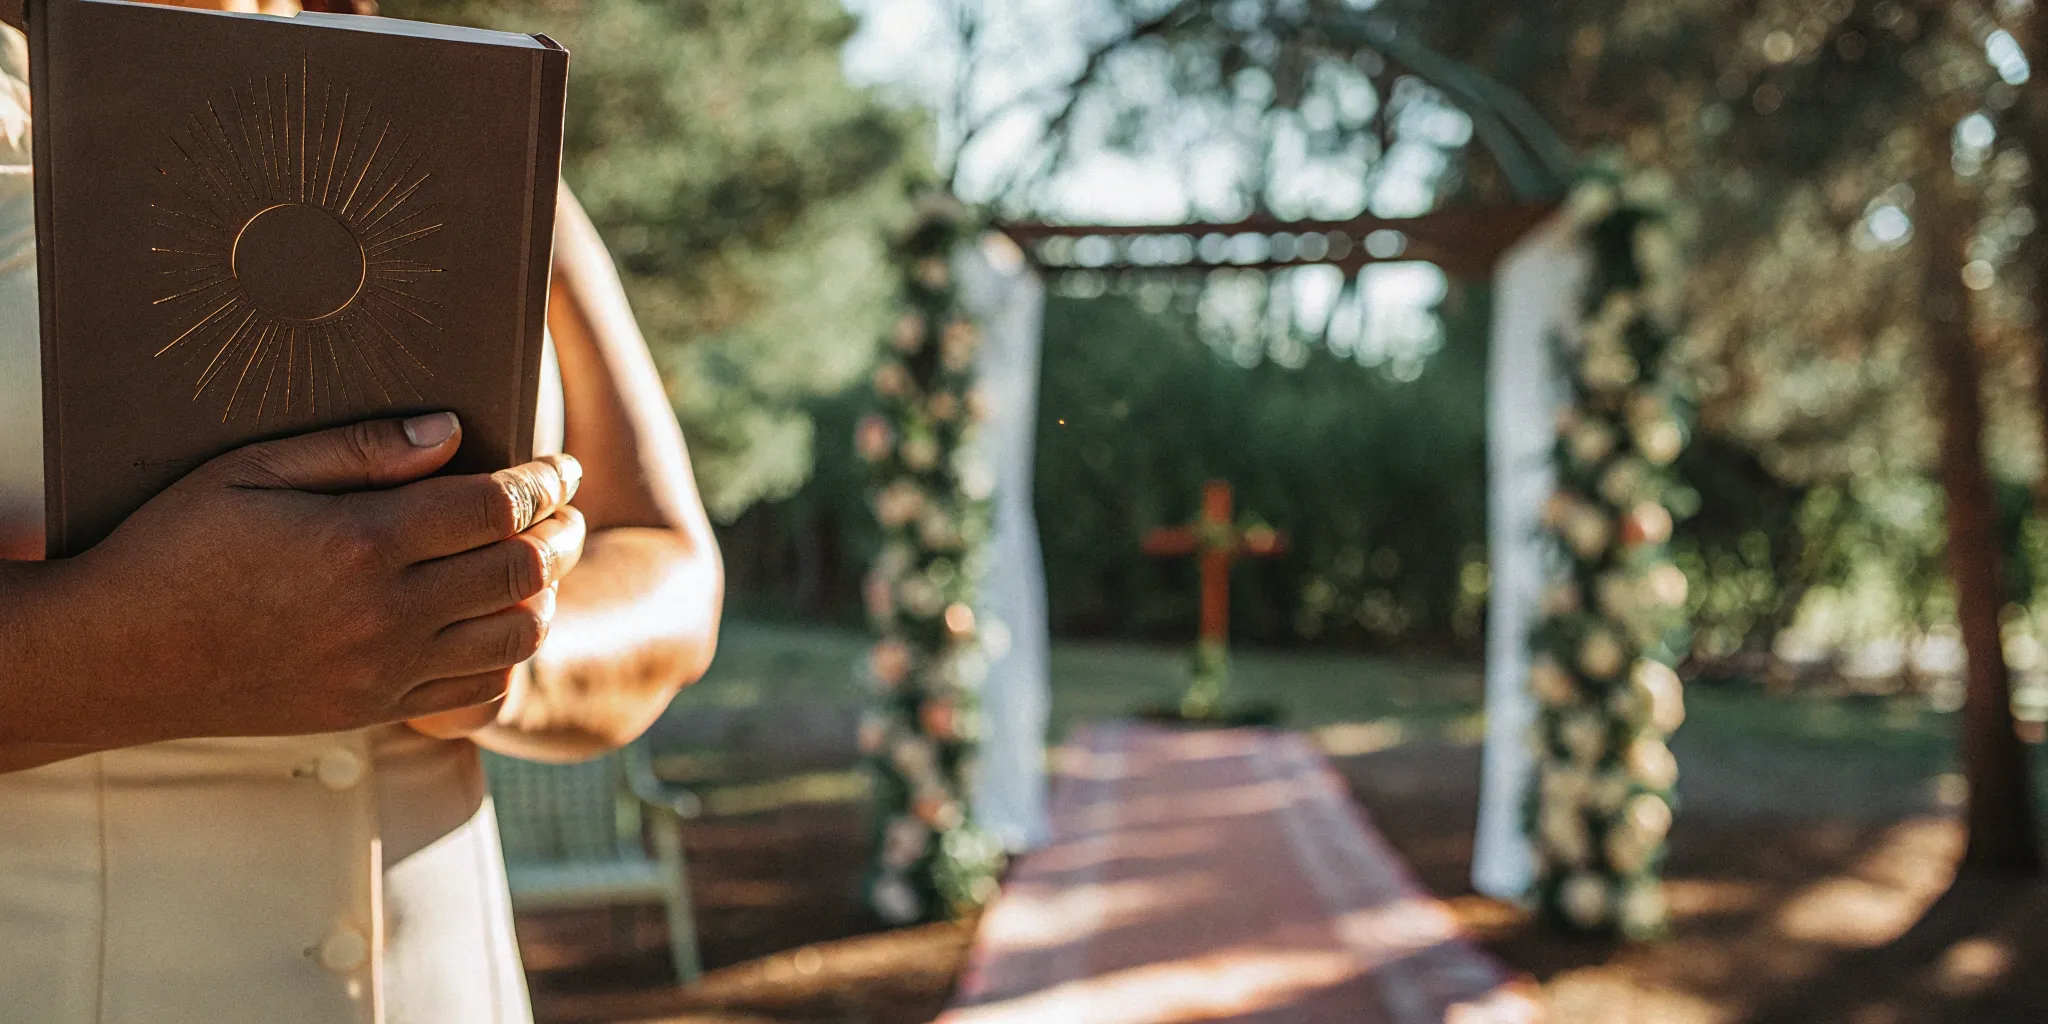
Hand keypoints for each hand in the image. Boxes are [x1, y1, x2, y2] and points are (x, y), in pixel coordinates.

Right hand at [23, 413, 586, 744]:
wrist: (119, 658)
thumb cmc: (174, 549)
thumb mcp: (252, 470)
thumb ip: (361, 448)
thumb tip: (450, 431)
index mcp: (361, 543)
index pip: (496, 507)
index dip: (544, 481)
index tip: (558, 466)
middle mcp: (385, 613)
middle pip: (523, 572)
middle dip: (562, 533)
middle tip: (566, 510)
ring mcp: (385, 670)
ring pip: (516, 638)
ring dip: (544, 596)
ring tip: (540, 563)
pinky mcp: (375, 709)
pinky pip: (477, 693)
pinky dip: (507, 657)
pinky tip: (495, 625)